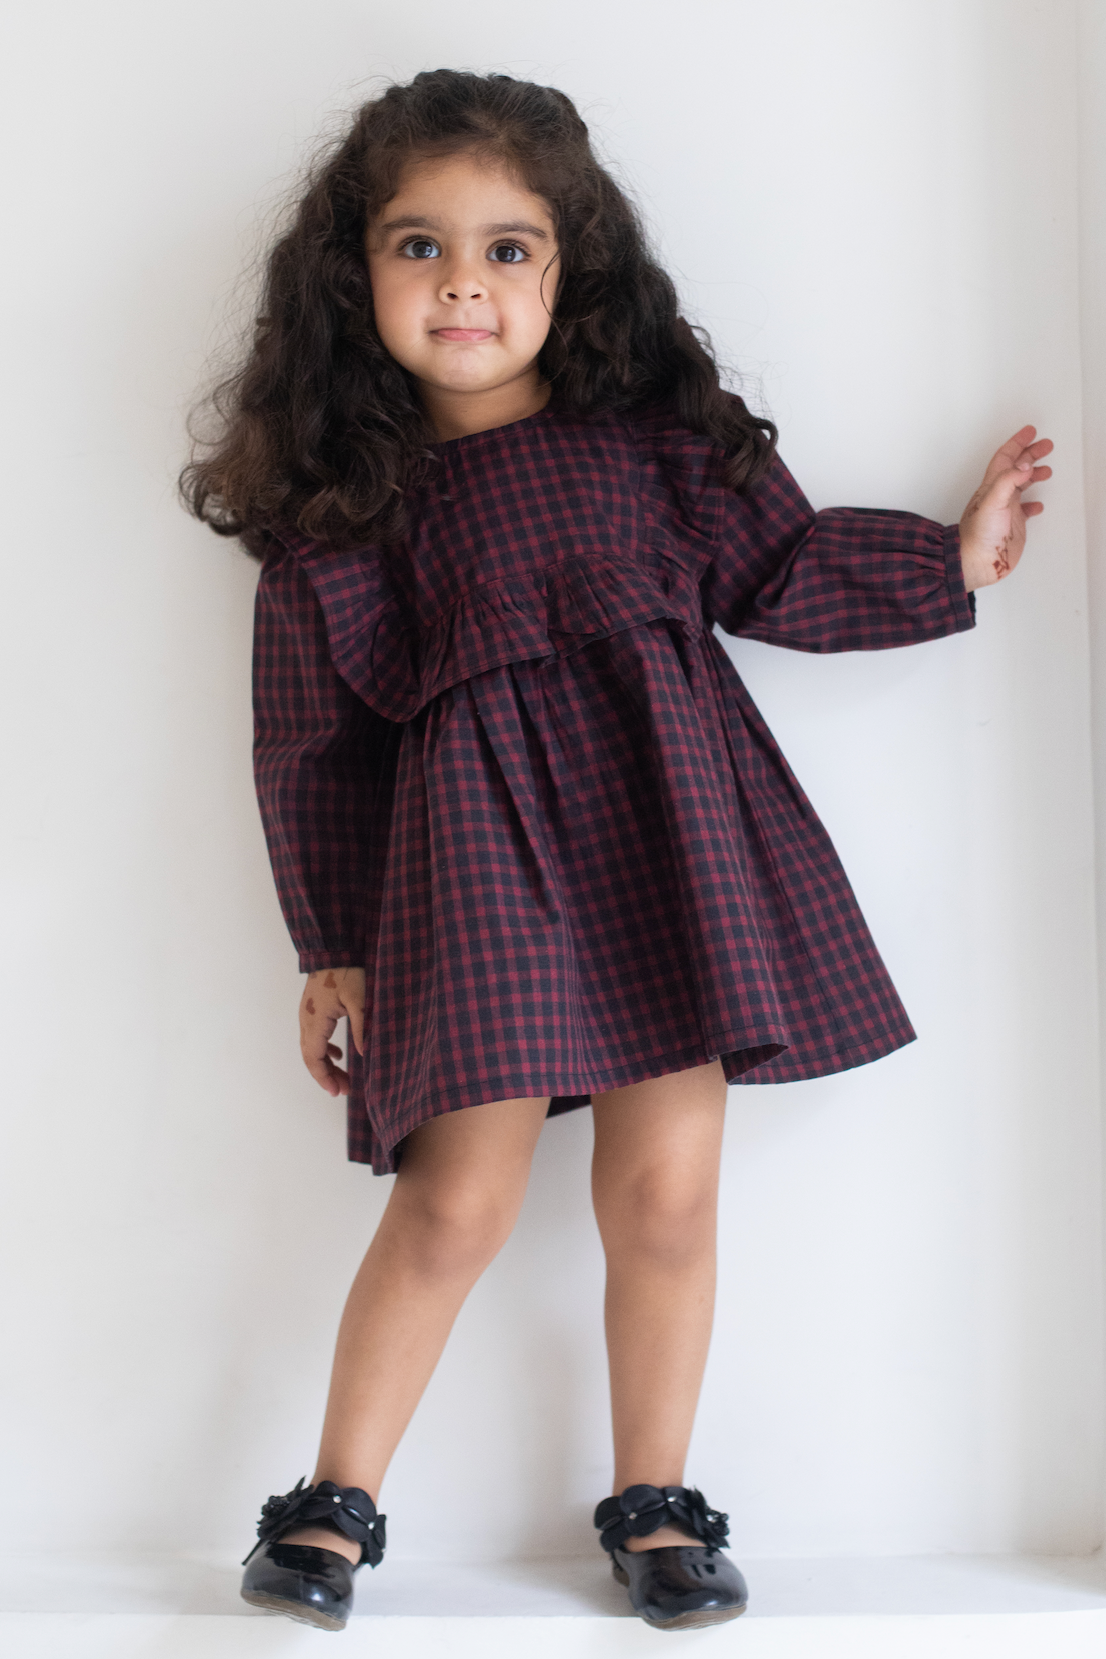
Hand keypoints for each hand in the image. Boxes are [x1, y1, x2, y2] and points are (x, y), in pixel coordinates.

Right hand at [299, 967, 365, 1095]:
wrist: (335, 949)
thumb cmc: (348, 972)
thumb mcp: (359, 1001)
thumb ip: (360, 1028)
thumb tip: (362, 1054)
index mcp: (315, 1021)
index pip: (314, 1058)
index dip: (323, 1078)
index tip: (337, 1092)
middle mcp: (306, 1020)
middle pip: (311, 1056)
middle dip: (326, 1076)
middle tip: (343, 1090)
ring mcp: (307, 1014)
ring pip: (312, 1047)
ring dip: (325, 1064)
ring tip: (342, 1078)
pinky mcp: (313, 1009)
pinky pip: (315, 1036)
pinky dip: (325, 1050)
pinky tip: (338, 1055)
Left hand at [958, 425, 1052, 591]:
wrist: (976, 563)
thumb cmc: (978, 535)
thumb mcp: (992, 502)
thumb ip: (1008, 481)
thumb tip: (1025, 464)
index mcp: (992, 486)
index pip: (1006, 457)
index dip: (1017, 443)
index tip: (1031, 431)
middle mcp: (999, 496)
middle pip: (1016, 468)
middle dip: (1030, 454)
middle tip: (1046, 445)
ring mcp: (1006, 510)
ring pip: (1022, 486)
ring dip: (1033, 475)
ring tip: (1047, 470)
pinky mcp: (1012, 525)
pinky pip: (1025, 510)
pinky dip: (1033, 503)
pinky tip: (1038, 504)